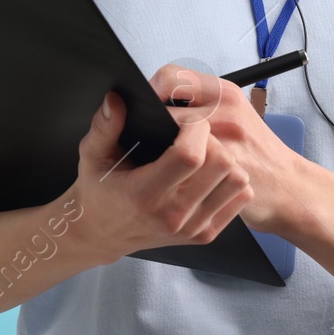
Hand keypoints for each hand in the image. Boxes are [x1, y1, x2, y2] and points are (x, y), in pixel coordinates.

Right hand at [66, 89, 254, 266]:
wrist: (104, 233)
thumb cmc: (100, 190)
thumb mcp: (93, 155)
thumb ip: (103, 126)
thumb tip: (116, 100)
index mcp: (144, 194)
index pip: (190, 155)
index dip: (195, 128)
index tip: (184, 121)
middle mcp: (172, 215)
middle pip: (222, 164)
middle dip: (212, 140)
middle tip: (194, 137)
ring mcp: (192, 227)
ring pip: (237, 180)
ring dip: (226, 160)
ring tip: (203, 156)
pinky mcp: (206, 234)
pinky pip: (240, 197)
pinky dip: (230, 181)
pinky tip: (210, 176)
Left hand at [148, 63, 302, 234]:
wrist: (290, 187)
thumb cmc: (256, 151)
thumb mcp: (234, 114)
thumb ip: (198, 103)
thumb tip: (151, 101)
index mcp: (225, 92)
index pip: (170, 76)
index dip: (151, 91)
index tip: (144, 108)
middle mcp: (226, 110)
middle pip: (165, 107)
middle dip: (151, 125)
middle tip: (150, 140)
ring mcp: (227, 141)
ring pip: (172, 139)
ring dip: (160, 151)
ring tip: (163, 159)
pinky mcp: (226, 171)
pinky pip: (186, 167)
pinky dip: (175, 173)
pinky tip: (178, 178)